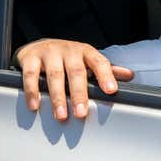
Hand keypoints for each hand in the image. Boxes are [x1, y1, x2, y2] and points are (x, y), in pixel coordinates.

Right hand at [15, 39, 133, 120]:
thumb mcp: (88, 61)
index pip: (100, 62)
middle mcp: (69, 50)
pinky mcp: (31, 57)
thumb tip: (130, 75)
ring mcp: (50, 52)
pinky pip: (31, 75)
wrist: (40, 45)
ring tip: (62, 115)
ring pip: (54, 75)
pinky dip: (33, 91)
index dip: (106, 76)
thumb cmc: (69, 58)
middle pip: (76, 72)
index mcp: (86, 52)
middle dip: (79, 94)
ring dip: (58, 97)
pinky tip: (36, 105)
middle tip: (82, 113)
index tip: (111, 91)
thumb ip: (107, 70)